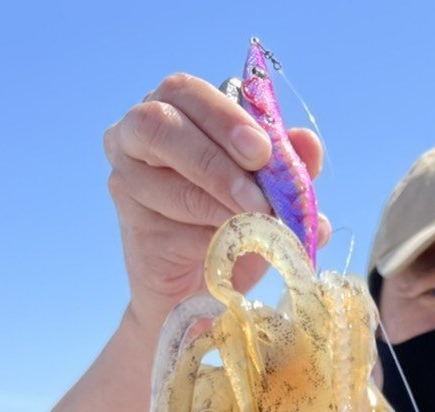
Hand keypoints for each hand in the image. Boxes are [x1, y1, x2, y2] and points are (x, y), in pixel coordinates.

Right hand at [104, 72, 328, 341]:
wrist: (202, 296)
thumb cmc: (232, 231)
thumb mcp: (268, 194)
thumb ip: (286, 166)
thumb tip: (309, 144)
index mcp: (171, 109)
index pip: (185, 92)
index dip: (224, 117)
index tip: (263, 151)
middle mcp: (136, 136)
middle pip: (162, 124)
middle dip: (217, 157)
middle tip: (258, 193)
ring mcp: (125, 179)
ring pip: (168, 180)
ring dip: (219, 202)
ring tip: (256, 223)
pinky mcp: (132, 225)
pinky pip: (172, 226)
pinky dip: (209, 237)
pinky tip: (231, 248)